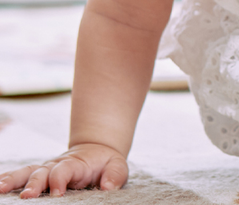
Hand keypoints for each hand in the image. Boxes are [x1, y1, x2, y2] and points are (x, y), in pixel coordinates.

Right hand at [0, 144, 127, 197]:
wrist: (97, 152)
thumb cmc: (106, 164)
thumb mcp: (117, 166)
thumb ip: (114, 176)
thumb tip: (108, 187)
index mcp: (76, 163)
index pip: (65, 170)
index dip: (60, 180)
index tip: (57, 193)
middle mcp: (56, 166)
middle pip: (42, 172)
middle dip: (34, 183)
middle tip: (27, 197)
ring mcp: (45, 170)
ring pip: (28, 173)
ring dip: (14, 180)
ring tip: (1, 188)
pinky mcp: (38, 176)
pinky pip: (21, 176)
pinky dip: (9, 179)